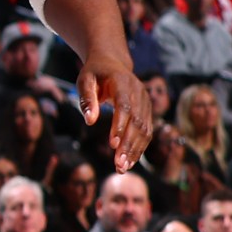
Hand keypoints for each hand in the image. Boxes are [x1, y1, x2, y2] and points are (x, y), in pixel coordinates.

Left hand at [77, 55, 152, 172]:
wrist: (112, 63)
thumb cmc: (94, 73)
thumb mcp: (84, 80)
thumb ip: (87, 99)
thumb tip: (90, 121)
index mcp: (123, 83)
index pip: (124, 106)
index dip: (120, 126)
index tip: (112, 144)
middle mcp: (138, 93)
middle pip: (137, 121)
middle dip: (128, 144)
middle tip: (118, 165)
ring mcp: (145, 102)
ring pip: (145, 129)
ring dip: (135, 150)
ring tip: (123, 168)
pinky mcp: (147, 111)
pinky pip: (146, 131)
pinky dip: (139, 147)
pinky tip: (130, 161)